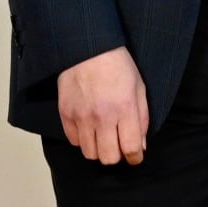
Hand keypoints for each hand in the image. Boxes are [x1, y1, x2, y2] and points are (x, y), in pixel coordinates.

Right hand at [58, 47, 149, 163]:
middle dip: (116, 156)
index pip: (131, 148)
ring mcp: (81, 116)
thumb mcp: (139, 88)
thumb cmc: (118, 66)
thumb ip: (142, 119)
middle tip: (118, 146)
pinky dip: (82, 140)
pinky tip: (88, 128)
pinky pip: (73, 141)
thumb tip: (140, 146)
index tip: (135, 157)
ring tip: (102, 137)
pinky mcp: (65, 113)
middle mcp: (102, 116)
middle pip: (108, 158)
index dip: (135, 158)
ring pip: (89, 153)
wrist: (88, 49)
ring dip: (98, 150)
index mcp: (124, 109)